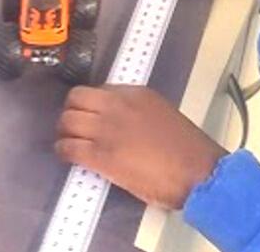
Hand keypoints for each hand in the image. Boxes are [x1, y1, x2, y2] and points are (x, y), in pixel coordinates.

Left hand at [56, 85, 225, 209]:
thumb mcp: (160, 112)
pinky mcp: (100, 155)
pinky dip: (63, 150)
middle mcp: (115, 105)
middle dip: (70, 111)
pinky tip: (66, 154)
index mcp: (133, 93)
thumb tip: (119, 118)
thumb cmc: (185, 147)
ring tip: (67, 139)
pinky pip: (68, 147)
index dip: (89, 103)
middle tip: (72, 125)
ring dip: (64, 131)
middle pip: (76, 99)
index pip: (97, 89)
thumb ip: (136, 110)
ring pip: (68, 121)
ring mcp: (106, 129)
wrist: (196, 171)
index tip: (88, 114)